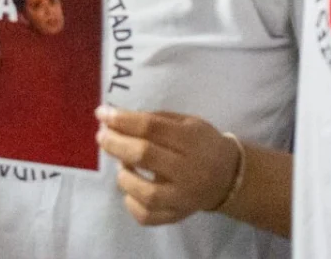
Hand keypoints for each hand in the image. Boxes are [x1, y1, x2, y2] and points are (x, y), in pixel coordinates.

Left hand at [96, 106, 240, 226]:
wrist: (229, 177)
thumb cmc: (202, 143)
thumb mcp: (187, 122)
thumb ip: (156, 120)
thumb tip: (118, 119)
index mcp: (191, 140)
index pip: (151, 127)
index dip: (122, 119)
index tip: (102, 113)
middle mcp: (188, 170)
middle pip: (144, 155)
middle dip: (116, 143)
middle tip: (101, 136)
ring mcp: (183, 197)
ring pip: (146, 192)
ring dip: (124, 176)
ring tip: (120, 166)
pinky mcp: (178, 215)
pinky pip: (148, 216)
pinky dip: (131, 204)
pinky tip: (130, 191)